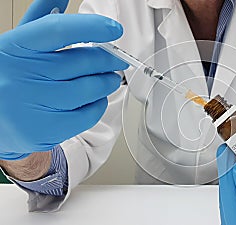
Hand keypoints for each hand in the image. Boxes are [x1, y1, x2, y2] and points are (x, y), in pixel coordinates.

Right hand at [0, 0, 128, 159]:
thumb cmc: (9, 76)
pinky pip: (87, 115)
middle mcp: (24, 74)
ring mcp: (34, 103)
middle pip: (82, 61)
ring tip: (110, 79)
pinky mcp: (45, 129)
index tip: (114, 29)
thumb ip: (42, 20)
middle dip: (108, 59)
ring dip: (108, 82)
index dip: (92, 27)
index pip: (59, 30)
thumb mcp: (19, 44)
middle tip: (116, 59)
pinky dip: (99, 105)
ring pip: (89, 89)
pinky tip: (97, 99)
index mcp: (17, 47)